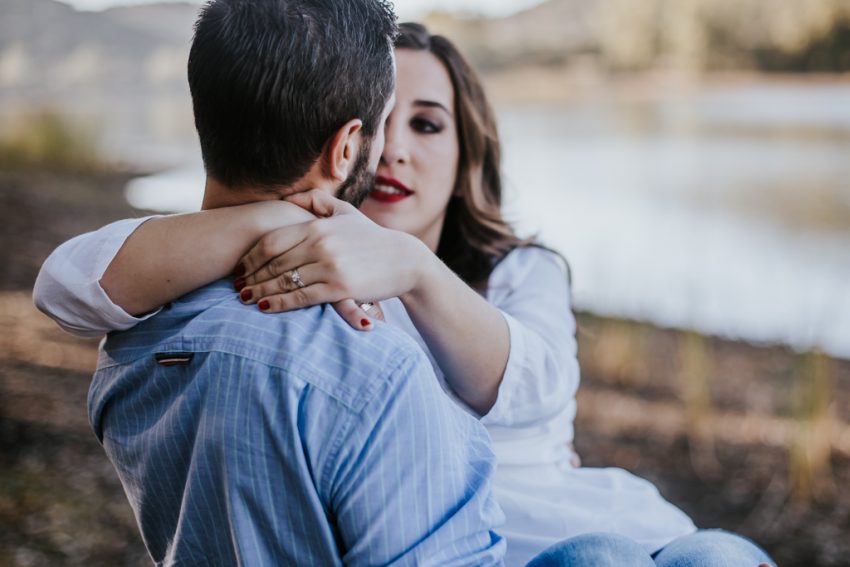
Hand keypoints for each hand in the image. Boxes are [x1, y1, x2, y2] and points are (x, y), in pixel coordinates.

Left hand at [234, 189, 427, 326]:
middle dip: (250, 276)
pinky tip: (265, 308)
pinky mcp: (339, 287)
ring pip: (283, 281)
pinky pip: (301, 297)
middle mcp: (320, 244)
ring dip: (260, 292)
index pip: (271, 241)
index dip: (250, 256)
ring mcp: (329, 266)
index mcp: (317, 226)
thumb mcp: (346, 213)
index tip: (239, 267)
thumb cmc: (371, 238)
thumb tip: (288, 197)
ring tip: (245, 299)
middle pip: (273, 262)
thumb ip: (317, 201)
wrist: (403, 261)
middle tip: (235, 286)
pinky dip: (279, 304)